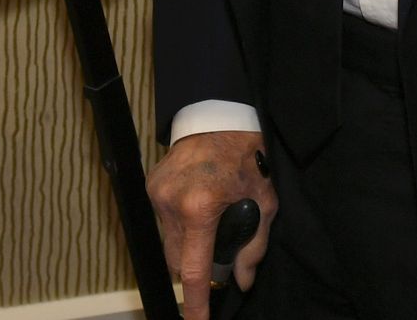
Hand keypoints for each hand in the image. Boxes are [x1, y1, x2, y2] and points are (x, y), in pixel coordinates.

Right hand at [146, 130, 277, 319]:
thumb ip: (254, 246)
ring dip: (188, 248)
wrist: (219, 117)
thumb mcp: (264, 202)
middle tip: (219, 254)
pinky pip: (164, 223)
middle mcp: (172, 203)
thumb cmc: (246, 156)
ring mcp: (158, 194)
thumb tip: (242, 280)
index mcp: (200, 208)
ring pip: (169, 245)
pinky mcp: (152, 186)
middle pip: (178, 262)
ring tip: (210, 224)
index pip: (194, 271)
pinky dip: (179, 227)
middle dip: (196, 270)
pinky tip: (197, 209)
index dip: (196, 303)